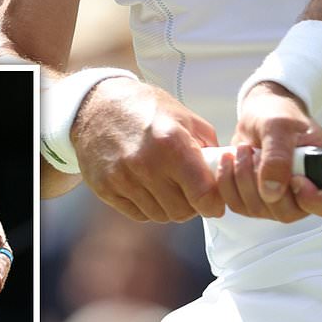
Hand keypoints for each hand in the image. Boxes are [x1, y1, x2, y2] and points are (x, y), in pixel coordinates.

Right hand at [72, 77, 225, 222]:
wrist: (96, 105)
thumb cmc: (145, 108)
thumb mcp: (184, 117)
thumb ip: (209, 148)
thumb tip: (225, 175)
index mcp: (171, 143)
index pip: (203, 196)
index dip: (214, 204)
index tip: (214, 201)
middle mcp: (146, 164)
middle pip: (182, 211)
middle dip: (191, 205)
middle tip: (188, 190)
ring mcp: (122, 178)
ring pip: (160, 216)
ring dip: (169, 206)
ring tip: (166, 186)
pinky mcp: (105, 188)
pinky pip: (137, 214)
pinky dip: (147, 206)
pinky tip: (147, 187)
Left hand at [219, 82, 321, 221]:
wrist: (260, 114)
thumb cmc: (279, 115)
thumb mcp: (280, 126)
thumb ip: (278, 156)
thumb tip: (272, 191)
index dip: (314, 201)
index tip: (295, 179)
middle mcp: (307, 192)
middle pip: (289, 212)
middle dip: (264, 183)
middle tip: (256, 153)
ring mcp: (282, 200)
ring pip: (260, 210)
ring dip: (242, 179)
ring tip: (242, 150)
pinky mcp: (258, 199)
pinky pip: (239, 204)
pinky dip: (228, 182)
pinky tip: (230, 160)